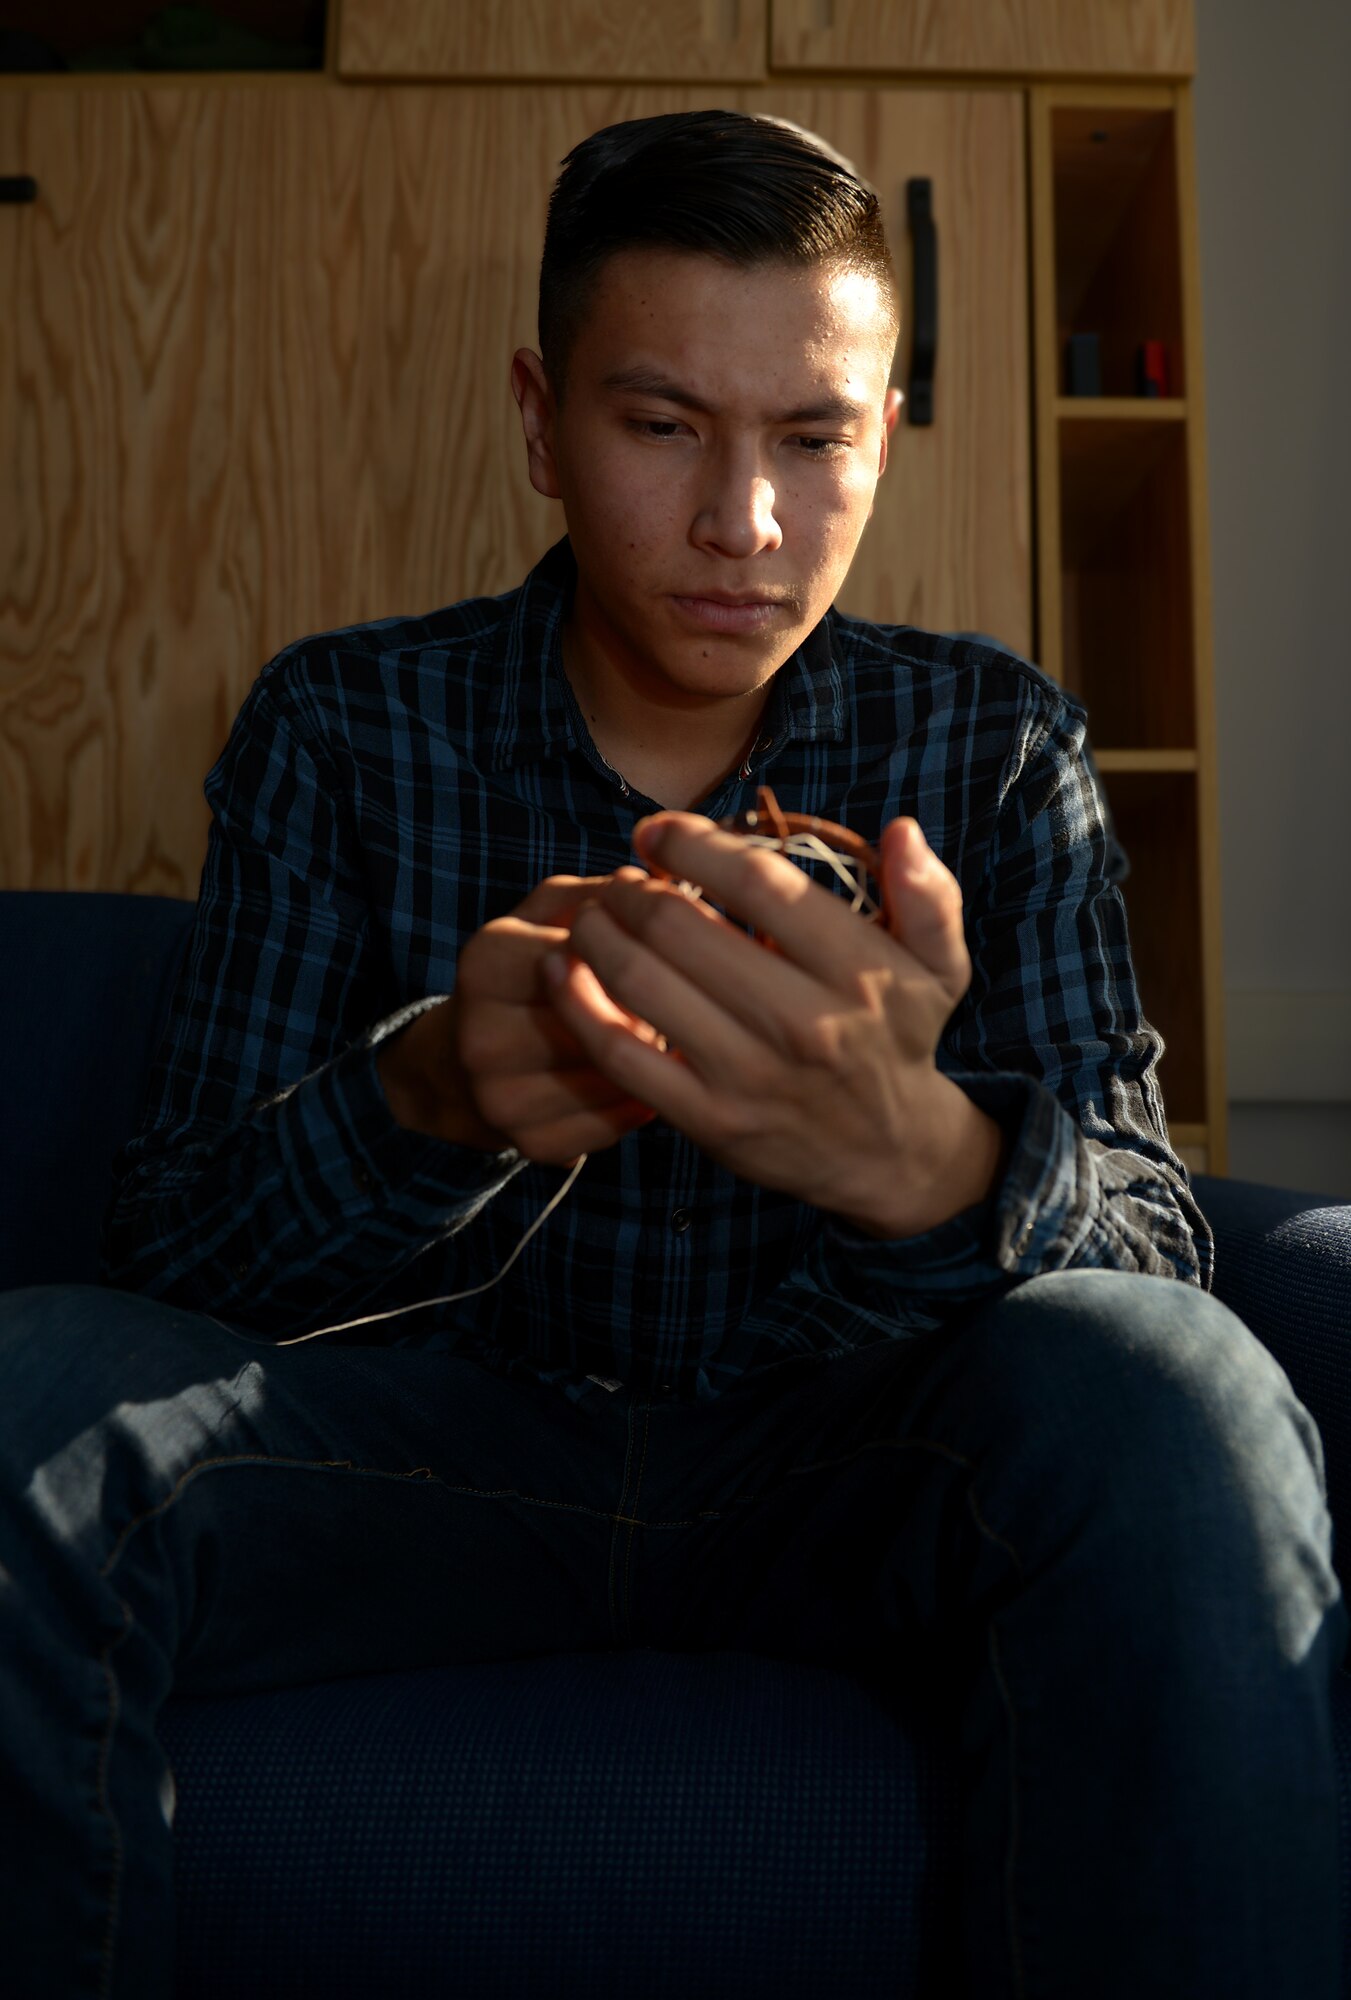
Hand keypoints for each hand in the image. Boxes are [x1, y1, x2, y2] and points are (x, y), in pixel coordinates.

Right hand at [377, 875, 662, 1163]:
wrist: (460, 1064)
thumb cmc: (524, 971)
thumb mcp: (547, 914)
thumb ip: (600, 893)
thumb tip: (659, 887)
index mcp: (485, 961)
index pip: (580, 953)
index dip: (631, 952)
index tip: (652, 951)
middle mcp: (481, 1034)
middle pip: (600, 1020)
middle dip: (644, 1008)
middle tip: (671, 999)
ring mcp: (500, 1098)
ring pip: (613, 1076)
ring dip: (648, 1058)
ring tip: (654, 1036)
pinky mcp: (531, 1145)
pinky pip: (612, 1124)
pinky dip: (637, 1102)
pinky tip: (640, 1079)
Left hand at [543, 813, 1003, 1235]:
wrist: (888, 1154)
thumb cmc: (896, 1039)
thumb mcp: (938, 967)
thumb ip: (928, 895)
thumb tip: (902, 830)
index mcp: (856, 970)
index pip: (757, 882)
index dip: (693, 843)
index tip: (658, 831)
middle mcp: (805, 1022)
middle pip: (681, 926)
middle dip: (634, 888)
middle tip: (623, 879)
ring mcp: (750, 1075)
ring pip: (641, 982)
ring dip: (598, 933)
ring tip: (593, 914)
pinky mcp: (709, 1119)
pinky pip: (621, 1054)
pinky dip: (578, 1005)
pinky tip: (563, 968)